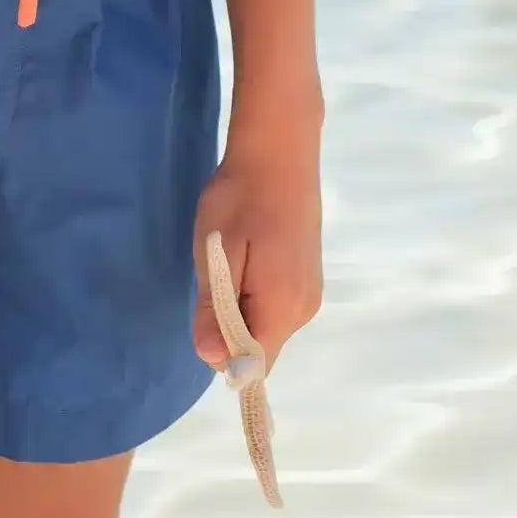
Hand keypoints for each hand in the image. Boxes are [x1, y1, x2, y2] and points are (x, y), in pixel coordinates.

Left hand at [192, 130, 322, 373]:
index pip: (253, 365)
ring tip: (232, 262)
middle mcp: (304, 309)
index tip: (206, 314)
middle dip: (229, 330)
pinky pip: (276, 308)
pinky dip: (253, 297)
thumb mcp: (215, 255)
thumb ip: (214, 310)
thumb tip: (213, 360)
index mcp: (283, 307)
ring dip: (239, 310)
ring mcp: (310, 294)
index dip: (222, 354)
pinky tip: (247, 259)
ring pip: (266, 327)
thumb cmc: (240, 198)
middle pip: (260, 348)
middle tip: (216, 278)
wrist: (279, 152)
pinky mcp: (308, 278)